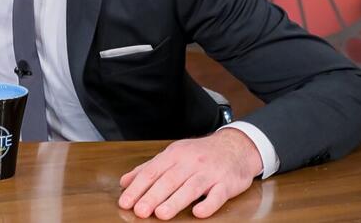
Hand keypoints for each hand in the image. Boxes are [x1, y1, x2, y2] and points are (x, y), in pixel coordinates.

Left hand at [118, 128, 262, 219]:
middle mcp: (190, 162)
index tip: (125, 202)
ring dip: (175, 201)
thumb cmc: (200, 154)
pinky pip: (218, 195)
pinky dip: (208, 204)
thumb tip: (125, 182)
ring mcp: (209, 173)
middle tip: (139, 211)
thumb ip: (149, 168)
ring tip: (161, 214)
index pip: (152, 172)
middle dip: (152, 196)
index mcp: (174, 155)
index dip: (137, 187)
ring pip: (190, 187)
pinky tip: (198, 212)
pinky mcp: (227, 183)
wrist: (236, 147)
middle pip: (169, 180)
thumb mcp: (173, 155)